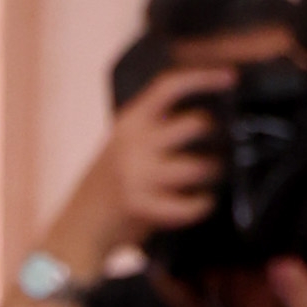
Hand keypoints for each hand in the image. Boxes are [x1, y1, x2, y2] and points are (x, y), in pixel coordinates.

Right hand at [54, 70, 227, 275]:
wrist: (77, 229)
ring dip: (213, 171)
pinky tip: (203, 203)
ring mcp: (135, 175)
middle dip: (217, 134)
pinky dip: (201, 205)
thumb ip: (151, 129)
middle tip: (223, 144)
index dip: (202, 77)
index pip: (169, 87)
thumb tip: (202, 118)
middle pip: (195, 124)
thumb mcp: (122, 146)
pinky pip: (187, 205)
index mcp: (129, 122)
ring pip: (198, 166)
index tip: (230, 78)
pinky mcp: (140, 207)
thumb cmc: (107, 188)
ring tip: (213, 175)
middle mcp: (132, 144)